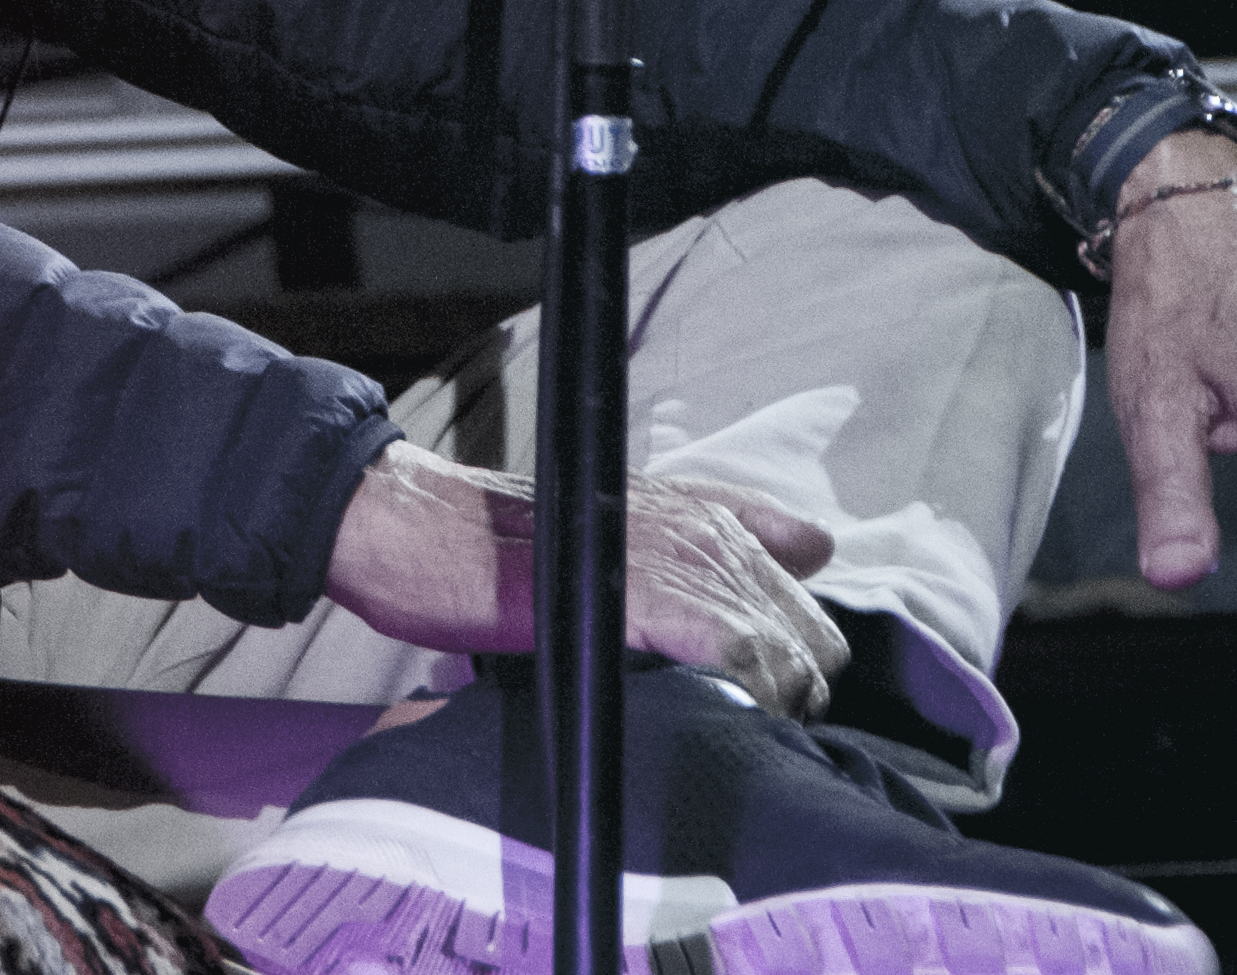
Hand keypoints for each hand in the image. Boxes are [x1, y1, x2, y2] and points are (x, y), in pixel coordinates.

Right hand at [322, 440, 849, 718]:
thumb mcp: (602, 527)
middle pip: (816, 629)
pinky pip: (745, 661)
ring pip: (792, 657)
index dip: (793, 626)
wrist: (421, 528)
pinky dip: (743, 699)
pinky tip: (705, 718)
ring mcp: (686, 562)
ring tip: (717, 729)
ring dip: (770, 705)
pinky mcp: (654, 602)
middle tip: (734, 715)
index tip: (758, 668)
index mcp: (699, 506)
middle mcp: (708, 527)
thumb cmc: (496, 541)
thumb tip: (747, 576)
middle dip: (792, 682)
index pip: (809, 552)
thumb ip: (679, 549)